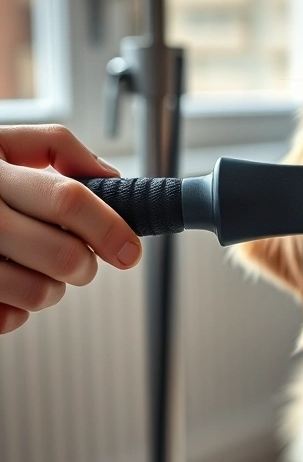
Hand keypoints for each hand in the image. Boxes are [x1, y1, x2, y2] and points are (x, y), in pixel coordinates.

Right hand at [0, 125, 141, 333]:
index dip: (110, 227)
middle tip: (81, 260)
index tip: (131, 250)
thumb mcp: (4, 144)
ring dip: (53, 288)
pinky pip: (7, 318)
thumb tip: (110, 179)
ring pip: (40, 293)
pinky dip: (17, 310)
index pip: (68, 201)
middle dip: (87, 265)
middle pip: (64, 255)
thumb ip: (57, 147)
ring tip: (35, 268)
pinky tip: (6, 286)